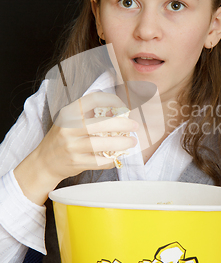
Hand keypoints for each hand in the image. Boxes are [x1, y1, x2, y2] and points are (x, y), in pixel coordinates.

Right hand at [14, 92, 138, 204]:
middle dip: (122, 125)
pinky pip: (99, 161)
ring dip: (121, 143)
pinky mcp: (76, 162)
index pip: (93, 100)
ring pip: (102, 144)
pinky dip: (112, 159)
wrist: (44, 161)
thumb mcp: (69, 119)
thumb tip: (117, 108)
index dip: (112, 101)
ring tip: (131, 141)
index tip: (123, 107)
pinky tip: (119, 156)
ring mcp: (71, 147)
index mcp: (68, 113)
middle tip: (135, 126)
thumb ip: (88, 113)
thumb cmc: (63, 137)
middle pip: (101, 124)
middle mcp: (68, 128)